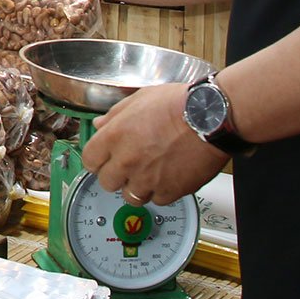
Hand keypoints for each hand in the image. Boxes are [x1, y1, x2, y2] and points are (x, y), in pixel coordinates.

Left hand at [82, 82, 227, 205]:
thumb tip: (100, 125)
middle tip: (128, 165)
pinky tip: (167, 176)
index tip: (103, 158)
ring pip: (131, 196)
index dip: (97, 159)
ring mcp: (148, 179)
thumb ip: (114, 116)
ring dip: (137, 186)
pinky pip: (157, 199)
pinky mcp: (170, 191)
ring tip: (149, 172)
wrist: (210, 118)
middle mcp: (127, 161)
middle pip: (106, 182)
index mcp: (114, 137)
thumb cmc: (178, 104)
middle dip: (115, 174)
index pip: (89, 160)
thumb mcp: (139, 99)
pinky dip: (161, 191)